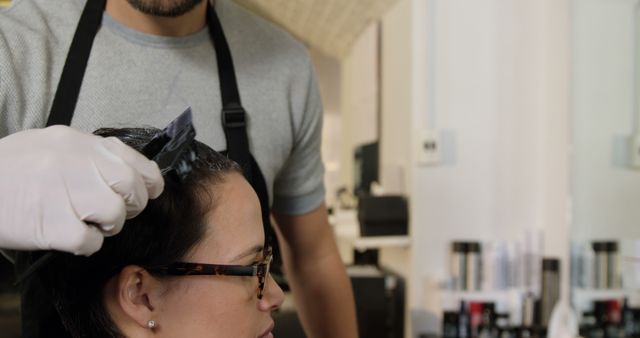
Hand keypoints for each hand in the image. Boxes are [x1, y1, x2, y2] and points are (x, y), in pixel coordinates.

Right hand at [0, 125, 163, 254]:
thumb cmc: (11, 169)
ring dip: (106, 225)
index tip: (147, 191)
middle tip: (112, 211)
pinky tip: (67, 235)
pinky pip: (92, 241)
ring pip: (116, 216)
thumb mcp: (51, 145)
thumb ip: (89, 154)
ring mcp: (69, 194)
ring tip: (84, 222)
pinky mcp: (57, 225)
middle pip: (132, 189)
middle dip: (130, 205)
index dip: (148, 182)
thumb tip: (127, 171)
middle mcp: (79, 164)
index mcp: (80, 142)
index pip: (137, 162)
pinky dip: (84, 244)